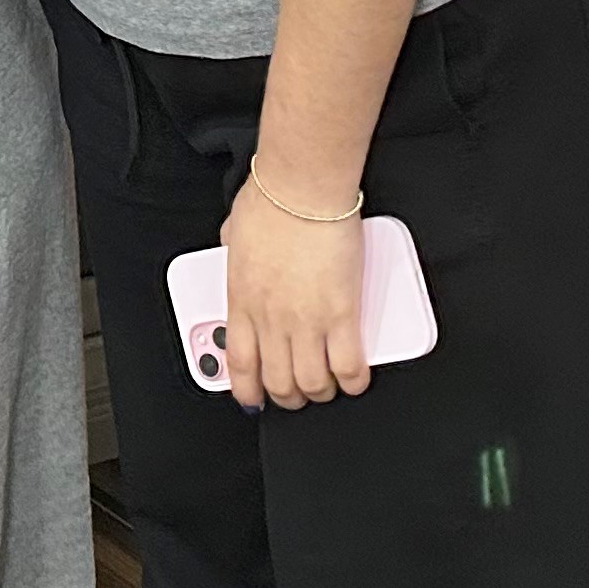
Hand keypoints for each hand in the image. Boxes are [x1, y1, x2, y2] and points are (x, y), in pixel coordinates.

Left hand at [215, 179, 368, 410]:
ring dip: (320, 392)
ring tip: (327, 387)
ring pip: (312, 382)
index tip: (252, 398)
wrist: (302, 189)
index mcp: (241, 300)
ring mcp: (305, 320)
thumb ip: (233, 253)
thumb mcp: (234, 234)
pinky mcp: (341, 314)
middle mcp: (270, 318)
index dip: (246, 389)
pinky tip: (355, 378)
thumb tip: (234, 249)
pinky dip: (353, 380)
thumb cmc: (270, 200)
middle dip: (289, 397)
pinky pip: (348, 365)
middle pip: (278, 381)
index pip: (239, 361)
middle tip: (298, 393)